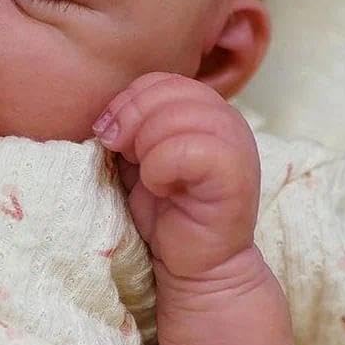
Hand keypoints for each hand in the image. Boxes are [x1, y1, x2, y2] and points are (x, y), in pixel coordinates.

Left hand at [93, 72, 260, 280]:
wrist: (195, 264)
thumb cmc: (166, 210)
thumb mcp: (140, 157)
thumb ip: (131, 127)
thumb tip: (107, 117)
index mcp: (206, 108)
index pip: (160, 80)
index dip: (127, 103)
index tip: (110, 137)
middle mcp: (228, 118)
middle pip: (166, 91)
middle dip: (131, 122)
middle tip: (126, 156)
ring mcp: (237, 144)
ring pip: (174, 117)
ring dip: (146, 149)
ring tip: (150, 177)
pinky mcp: (236, 173)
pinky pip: (184, 150)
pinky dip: (160, 169)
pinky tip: (163, 190)